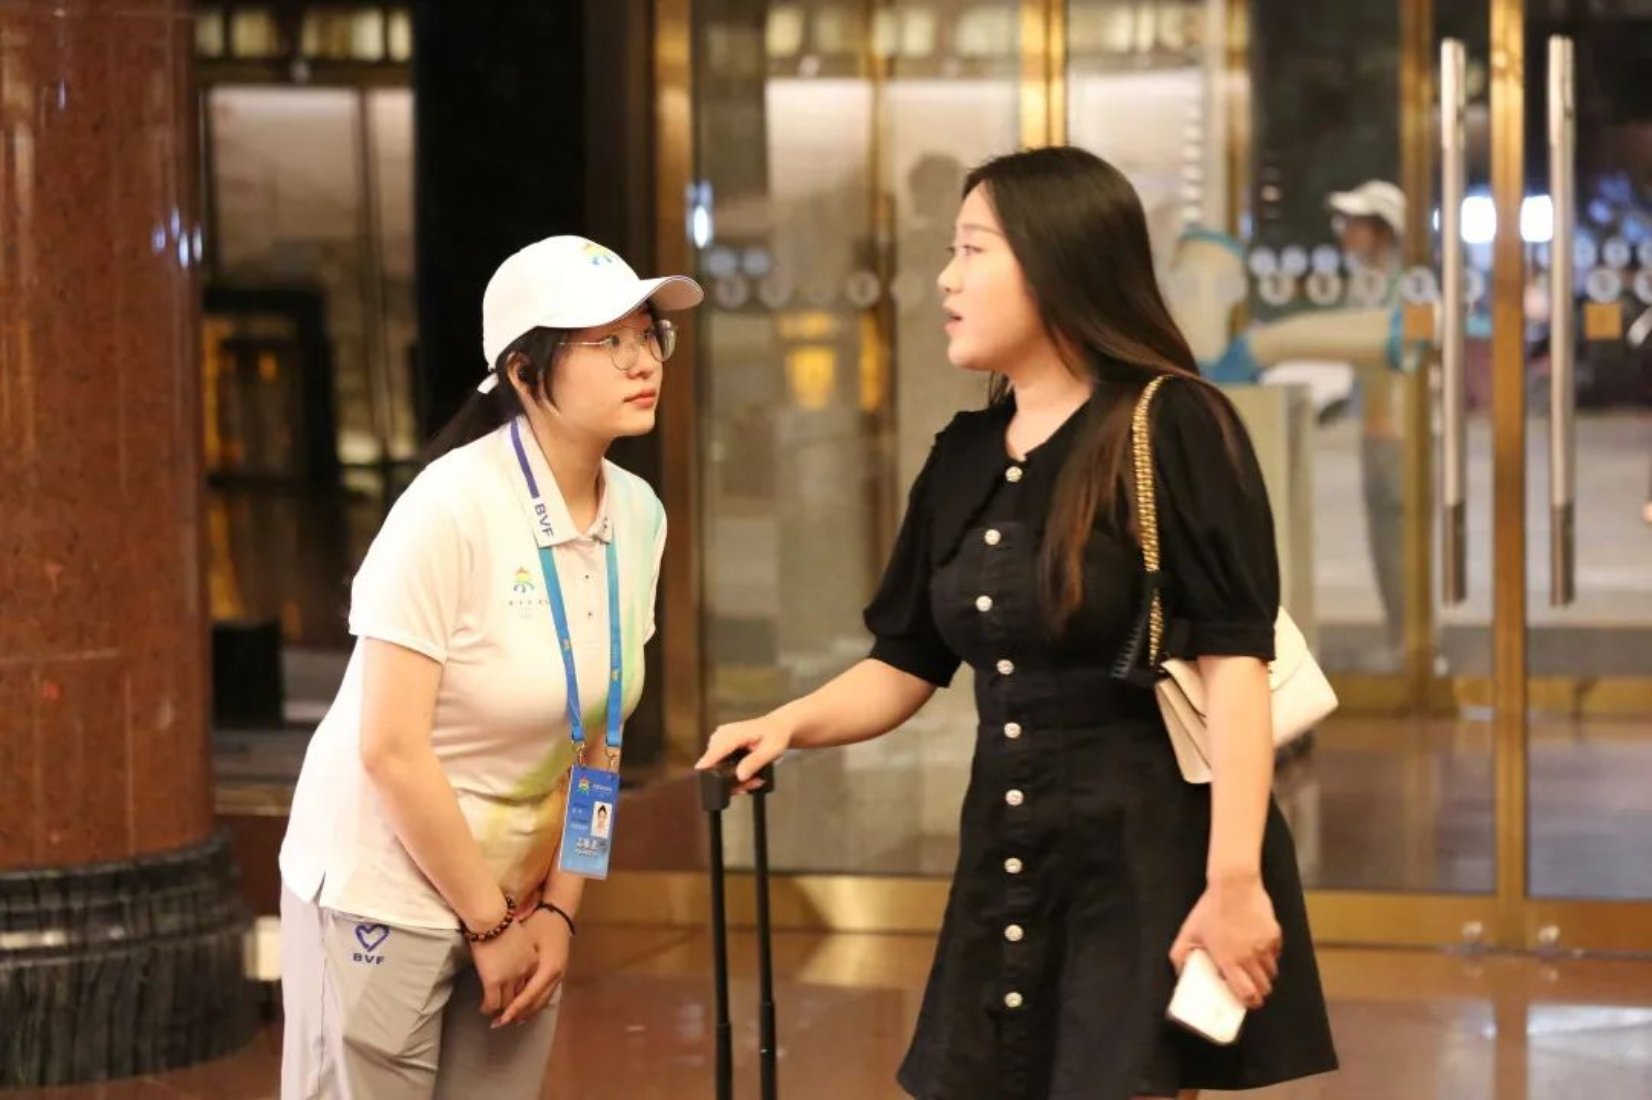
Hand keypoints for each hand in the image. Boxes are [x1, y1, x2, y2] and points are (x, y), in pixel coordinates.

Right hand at [471, 920, 535, 1019]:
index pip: (530, 983)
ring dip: (500, 1010)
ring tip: (493, 1014)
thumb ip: (517, 950)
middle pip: (521, 996)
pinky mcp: (494, 981)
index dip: (522, 993)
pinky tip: (483, 1009)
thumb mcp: (517, 936)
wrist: (492, 917)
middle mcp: (525, 972)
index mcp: (532, 960)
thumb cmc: (501, 919)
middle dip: (514, 1006)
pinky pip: (492, 1003)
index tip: (517, 999)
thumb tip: (509, 955)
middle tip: (506, 1014)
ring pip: (507, 1003)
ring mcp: (510, 978)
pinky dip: (487, 1008)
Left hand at [497, 908, 570, 1026]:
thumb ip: (514, 964)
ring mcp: (559, 977)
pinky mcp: (557, 974)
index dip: (514, 1008)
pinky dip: (533, 1005)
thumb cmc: (538, 924)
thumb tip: (497, 982)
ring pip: (541, 1002)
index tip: (500, 1019)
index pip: (529, 995)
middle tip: (498, 1023)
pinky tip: (522, 1010)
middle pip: (536, 1003)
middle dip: (517, 1015)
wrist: (557, 912)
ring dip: (525, 1012)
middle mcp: (555, 977)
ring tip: (507, 1020)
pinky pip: (544, 995)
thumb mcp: (524, 941)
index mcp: (548, 970)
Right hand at [695, 713, 792, 794]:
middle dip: (729, 779)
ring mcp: (720, 739)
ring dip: (731, 778)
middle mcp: (723, 734)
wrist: (777, 727)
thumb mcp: (772, 749)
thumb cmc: (776, 735)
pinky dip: (731, 773)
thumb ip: (755, 762)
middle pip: (715, 762)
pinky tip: (745, 777)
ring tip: (752, 781)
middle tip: (749, 786)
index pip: (717, 749)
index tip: (703, 775)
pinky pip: (720, 763)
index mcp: (735, 732)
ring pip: (717, 765)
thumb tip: (740, 775)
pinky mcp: (720, 744)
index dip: (709, 763)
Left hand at [1169, 875, 1281, 1009]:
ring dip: (1265, 975)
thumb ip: (1181, 955)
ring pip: (1272, 971)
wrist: (1234, 885)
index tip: (1247, 1003)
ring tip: (1255, 970)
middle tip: (1252, 989)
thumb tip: (1180, 970)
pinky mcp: (1275, 934)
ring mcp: (1265, 947)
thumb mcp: (1189, 932)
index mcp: (1229, 961)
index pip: (1246, 993)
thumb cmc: (1210, 909)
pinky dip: (1271, 956)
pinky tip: (1261, 950)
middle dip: (1259, 992)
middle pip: (1263, 987)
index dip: (1249, 1002)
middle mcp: (1250, 957)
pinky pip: (1277, 953)